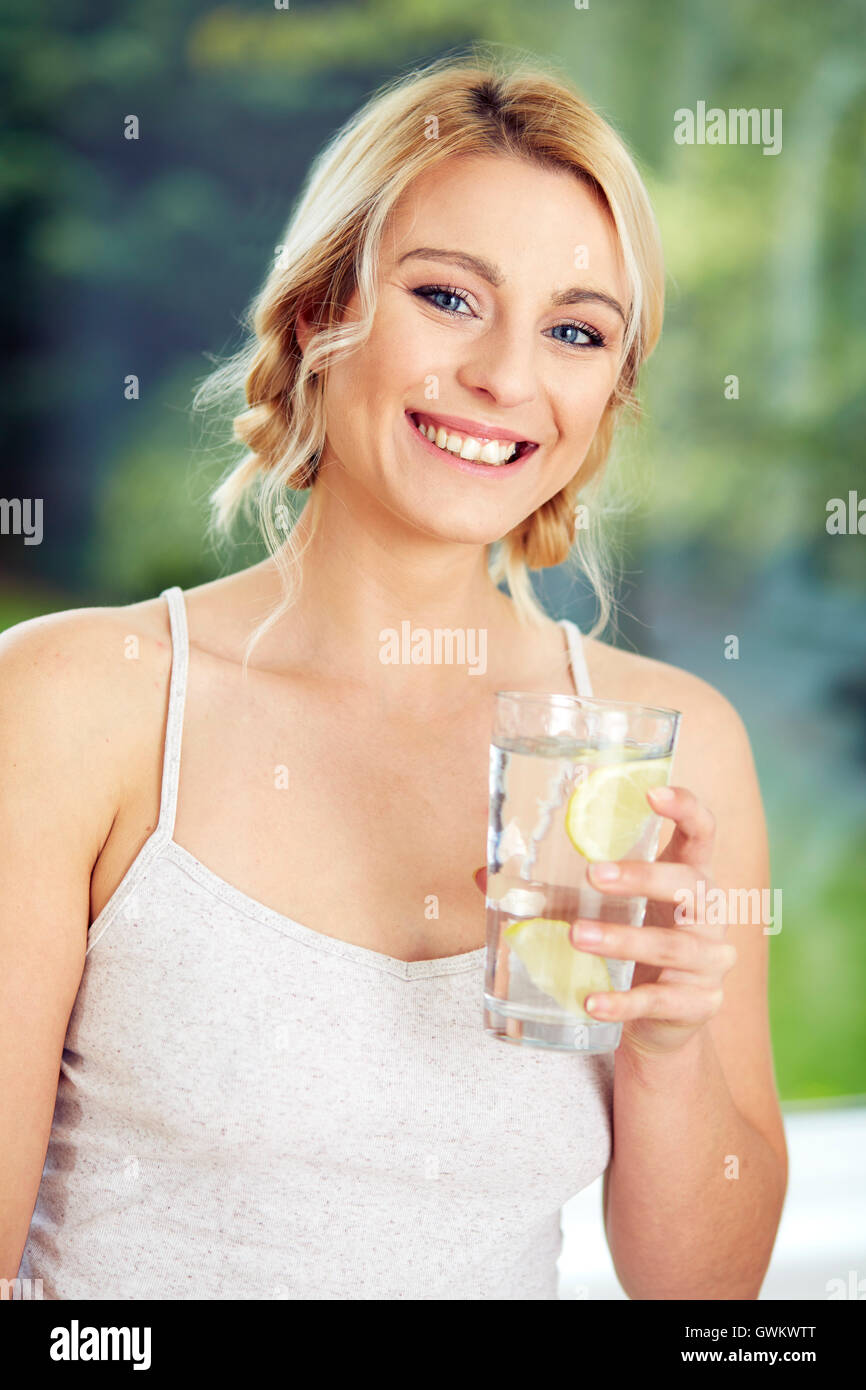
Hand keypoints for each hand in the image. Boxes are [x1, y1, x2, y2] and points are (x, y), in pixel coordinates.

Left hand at [567, 785, 736, 1060]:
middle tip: (593, 874)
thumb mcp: (604, 912)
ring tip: (577, 936)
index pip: (702, 832)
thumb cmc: (632, 949)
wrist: (661, 1022)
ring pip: (670, 945)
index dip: (685, 808)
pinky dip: (622, 1001)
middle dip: (642, 876)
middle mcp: (709, 914)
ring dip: (622, 938)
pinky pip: (658, 1001)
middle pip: (689, 884)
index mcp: (690, 877)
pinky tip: (591, 1001)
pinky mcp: (696, 1005)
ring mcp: (708, 961)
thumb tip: (480, 873)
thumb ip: (552, 890)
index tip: (652, 792)